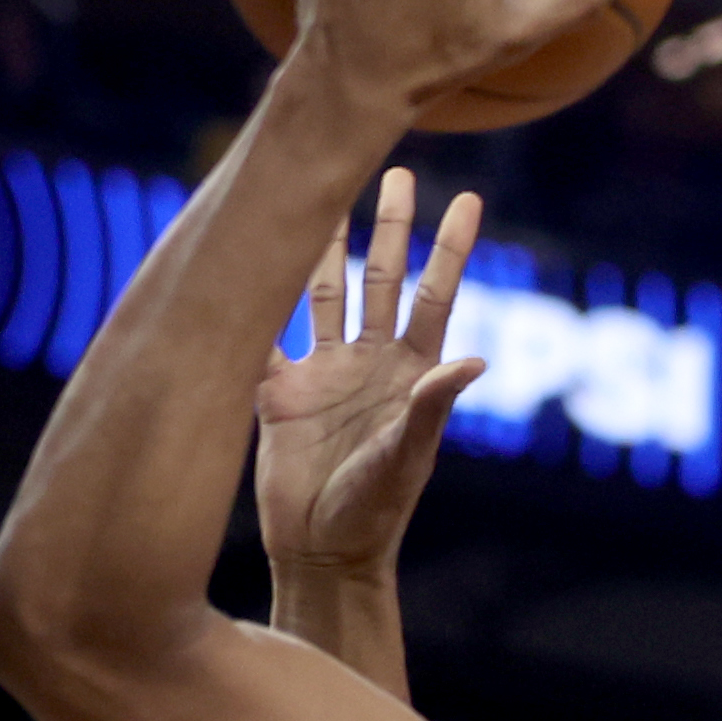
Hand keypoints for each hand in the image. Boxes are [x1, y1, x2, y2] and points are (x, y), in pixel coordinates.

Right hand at [253, 168, 484, 579]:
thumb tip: (476, 357)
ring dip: (325, 244)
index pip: (433, 296)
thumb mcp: (407, 457)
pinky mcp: (276, 390)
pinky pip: (262, 333)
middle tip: (398, 169)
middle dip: (389, 226)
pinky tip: (245, 255)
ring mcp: (321, 372)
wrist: (323, 552)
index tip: (468, 200)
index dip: (450, 250)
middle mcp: (367, 362)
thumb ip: (432, 405)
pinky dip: (252, 299)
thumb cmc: (376, 510)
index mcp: (408, 373)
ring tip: (326, 190)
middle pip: (379, 278)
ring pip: (322, 292)